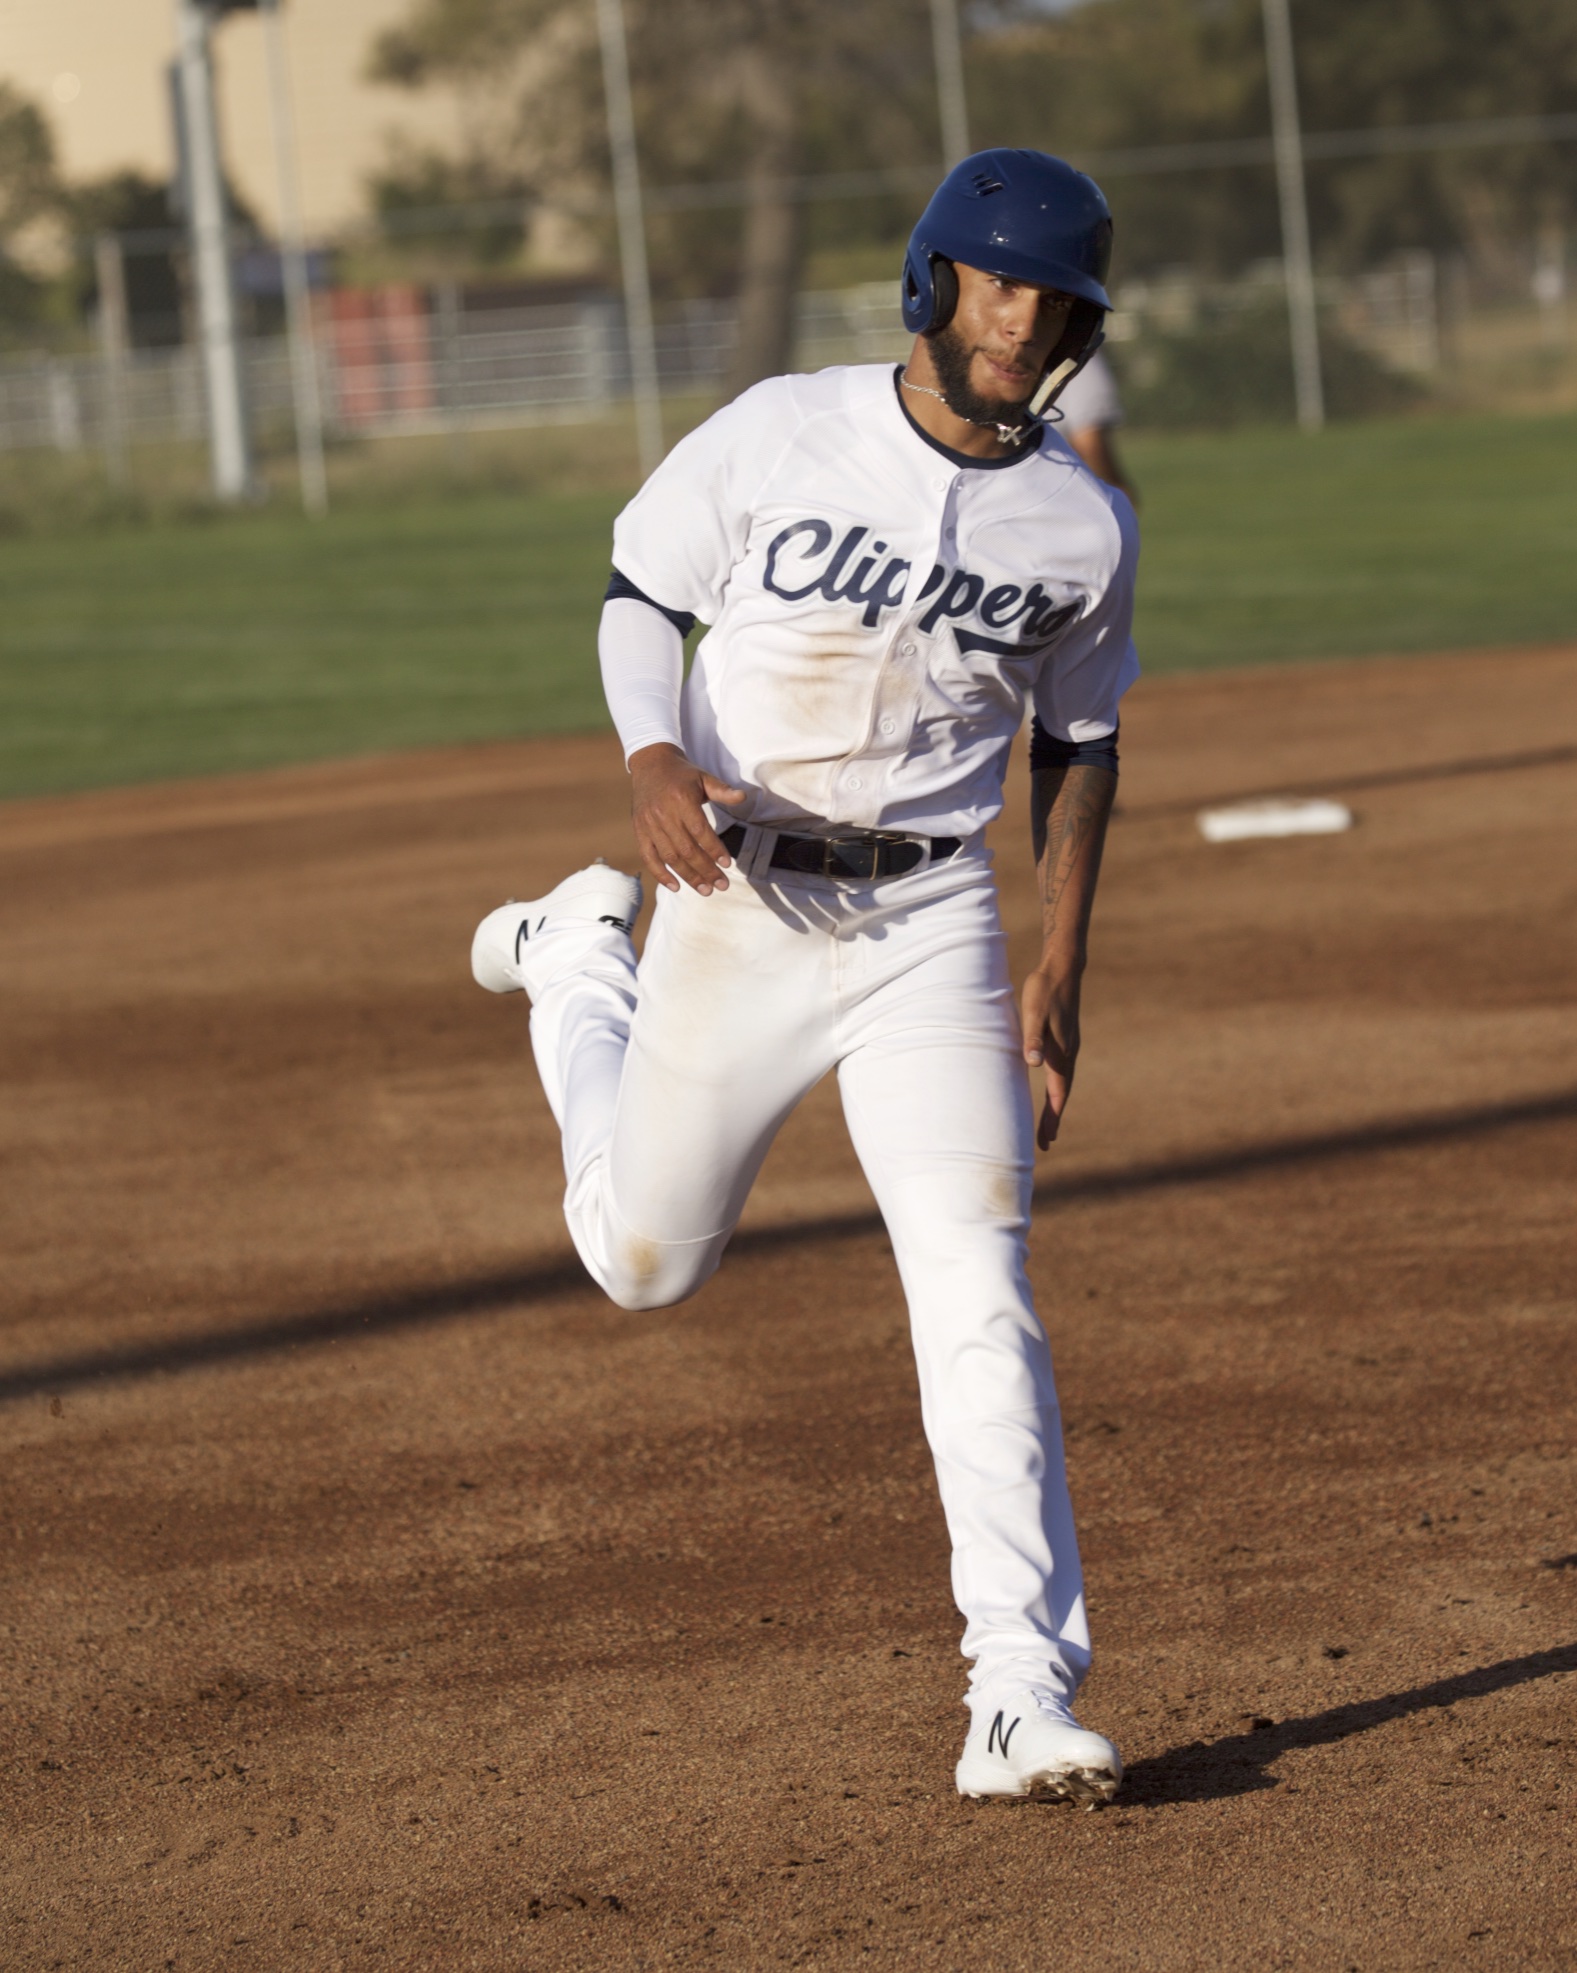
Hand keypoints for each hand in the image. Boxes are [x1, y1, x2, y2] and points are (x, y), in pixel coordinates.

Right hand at [628, 743, 745, 894]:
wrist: (650, 764)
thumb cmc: (682, 773)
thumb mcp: (704, 777)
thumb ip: (723, 790)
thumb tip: (743, 797)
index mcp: (681, 800)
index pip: (700, 831)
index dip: (714, 849)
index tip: (727, 864)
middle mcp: (663, 814)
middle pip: (687, 849)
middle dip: (706, 870)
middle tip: (722, 885)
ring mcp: (649, 824)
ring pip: (670, 857)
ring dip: (688, 877)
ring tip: (706, 890)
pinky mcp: (639, 830)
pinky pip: (649, 857)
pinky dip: (661, 874)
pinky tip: (676, 887)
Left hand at [1020, 965, 1080, 1149]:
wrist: (1063, 968)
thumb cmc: (1044, 989)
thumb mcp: (1033, 1012)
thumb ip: (1032, 1037)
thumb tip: (1032, 1063)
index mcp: (1062, 1052)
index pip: (1057, 1094)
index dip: (1051, 1118)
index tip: (1046, 1141)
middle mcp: (1069, 1053)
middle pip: (1063, 1094)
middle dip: (1054, 1118)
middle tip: (1045, 1143)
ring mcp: (1069, 1046)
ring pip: (1064, 1083)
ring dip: (1056, 1104)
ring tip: (1048, 1122)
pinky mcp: (1066, 1038)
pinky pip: (1062, 1071)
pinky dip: (1057, 1087)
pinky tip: (1050, 1088)